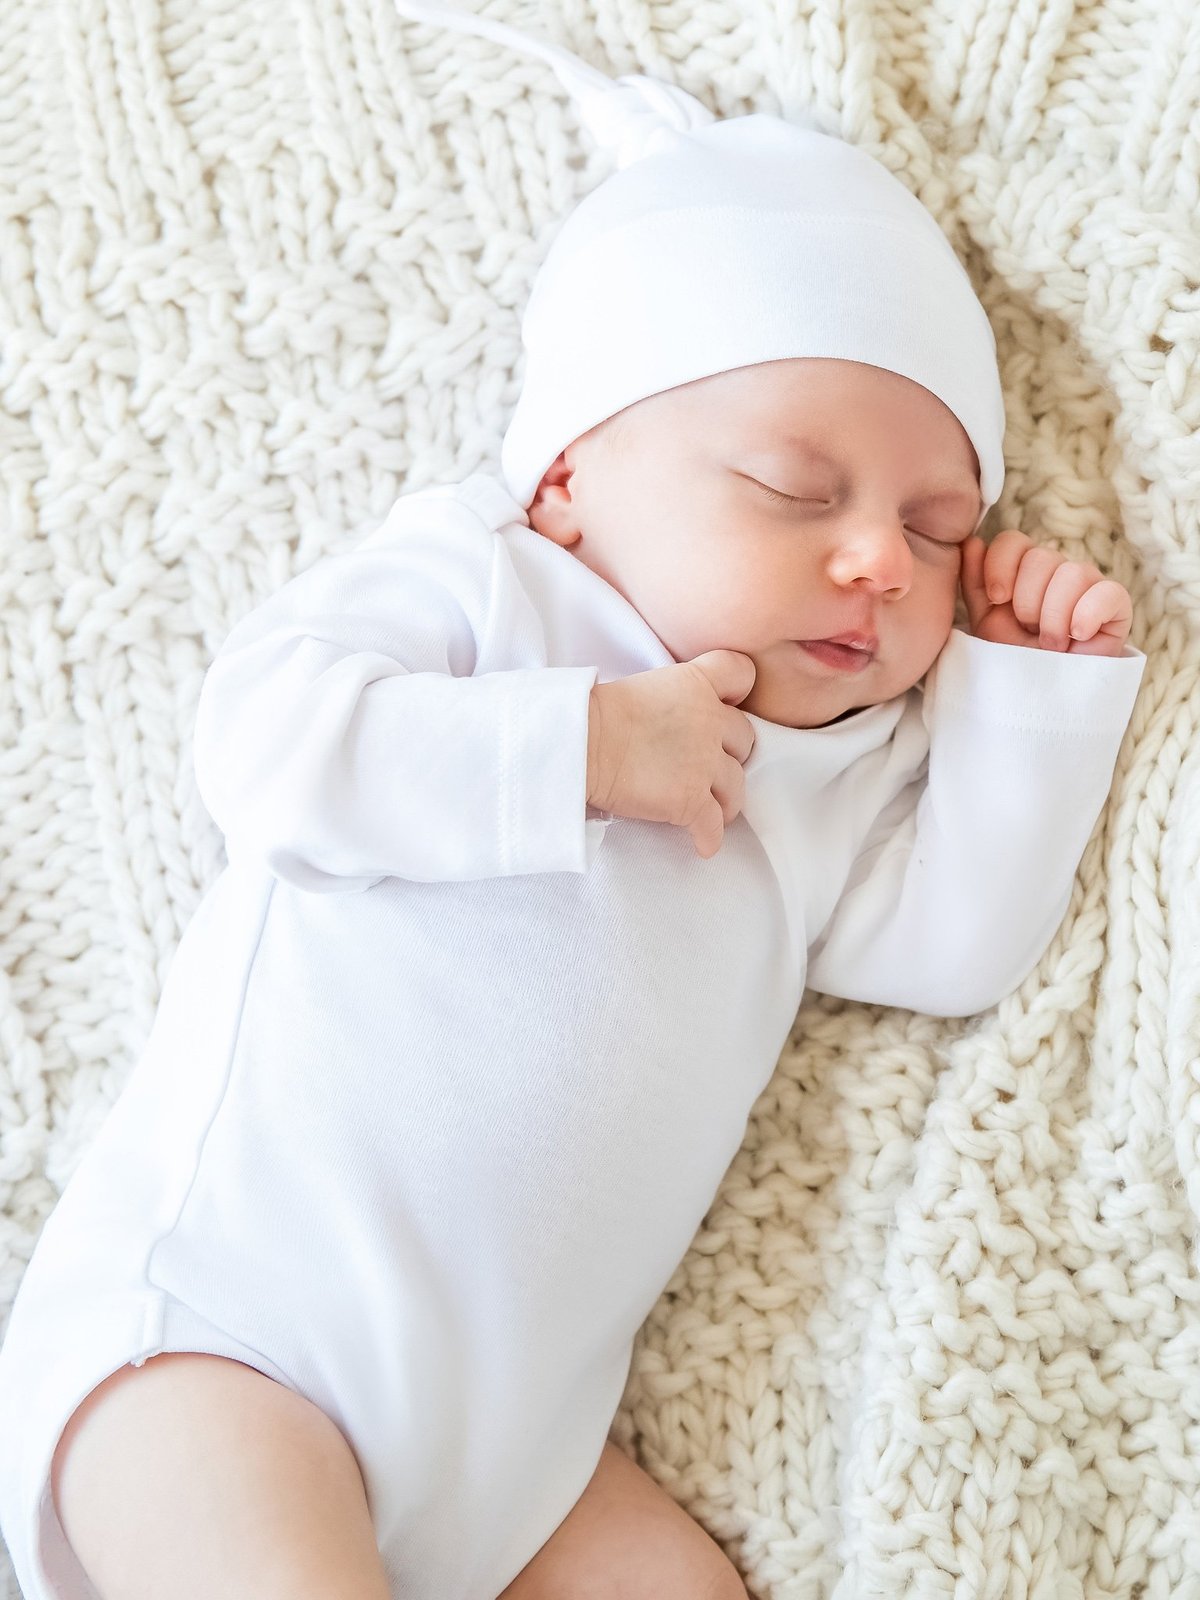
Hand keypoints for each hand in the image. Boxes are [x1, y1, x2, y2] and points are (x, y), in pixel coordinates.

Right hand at [586, 650, 756, 857]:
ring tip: (715, 809)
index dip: (737, 691)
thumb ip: (671, 699)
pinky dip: (709, 838)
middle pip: (744, 738)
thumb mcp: (642, 687)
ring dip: (726, 799)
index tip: (726, 705)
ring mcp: (705, 763)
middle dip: (731, 752)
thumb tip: (668, 723)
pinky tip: (702, 843)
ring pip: (737, 786)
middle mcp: (710, 721)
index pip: (740, 673)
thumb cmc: (594, 715)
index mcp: (696, 683)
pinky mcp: (692, 801)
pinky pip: (714, 827)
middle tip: (712, 765)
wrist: (581, 744)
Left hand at [959, 529, 1131, 656]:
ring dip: (1054, 616)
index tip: (997, 598)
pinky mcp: (1117, 607)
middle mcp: (1058, 572)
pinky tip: (1077, 636)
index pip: (1014, 541)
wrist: (1043, 696)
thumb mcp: (986, 622)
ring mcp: (1089, 586)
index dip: (1002, 565)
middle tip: (1028, 630)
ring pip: (1073, 572)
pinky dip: (1087, 615)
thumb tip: (972, 542)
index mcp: (1025, 571)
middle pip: (1041, 556)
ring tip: (1051, 644)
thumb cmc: (1015, 658)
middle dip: (1028, 600)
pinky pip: (1108, 592)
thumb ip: (975, 583)